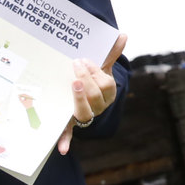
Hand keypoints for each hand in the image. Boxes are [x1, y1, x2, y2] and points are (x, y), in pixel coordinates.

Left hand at [56, 32, 128, 155]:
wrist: (86, 101)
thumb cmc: (93, 82)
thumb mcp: (102, 69)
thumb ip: (110, 54)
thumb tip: (122, 35)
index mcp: (107, 94)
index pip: (106, 84)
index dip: (95, 72)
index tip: (83, 60)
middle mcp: (99, 108)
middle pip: (96, 96)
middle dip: (85, 80)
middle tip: (74, 64)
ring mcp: (85, 117)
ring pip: (85, 113)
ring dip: (79, 99)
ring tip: (73, 84)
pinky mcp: (70, 126)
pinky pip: (69, 135)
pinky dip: (66, 142)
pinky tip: (62, 149)